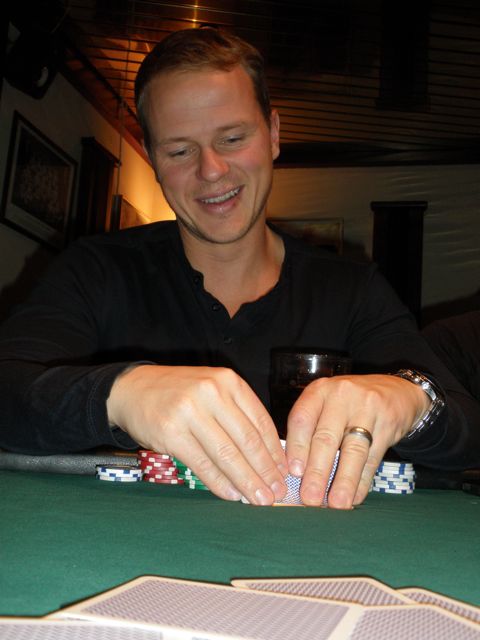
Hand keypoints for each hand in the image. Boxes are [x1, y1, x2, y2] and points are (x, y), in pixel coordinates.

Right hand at [107, 364, 286, 504]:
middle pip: (247, 440)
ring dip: (246, 481)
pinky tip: (233, 495)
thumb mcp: (212, 390)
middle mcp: (211, 393)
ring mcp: (190, 412)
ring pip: (227, 454)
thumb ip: (237, 414)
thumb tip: (267, 455)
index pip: (260, 421)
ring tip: (260, 499)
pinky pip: (202, 464)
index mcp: (227, 381)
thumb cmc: (179, 393)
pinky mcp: (171, 433)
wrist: (132, 389)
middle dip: (265, 470)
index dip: (275, 450)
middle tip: (278, 492)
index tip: (285, 472)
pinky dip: (220, 483)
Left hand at [284, 374, 429, 508]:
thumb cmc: (348, 403)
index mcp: (319, 391)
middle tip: (310, 498)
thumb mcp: (326, 404)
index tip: (293, 474)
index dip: (296, 448)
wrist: (395, 391)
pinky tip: (355, 497)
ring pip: (353, 450)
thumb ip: (310, 430)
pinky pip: (373, 458)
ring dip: (343, 480)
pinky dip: (363, 481)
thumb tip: (295, 474)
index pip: (302, 419)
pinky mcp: (388, 425)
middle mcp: (342, 396)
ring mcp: (368, 410)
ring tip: (336, 504)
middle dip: (317, 472)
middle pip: (326, 437)